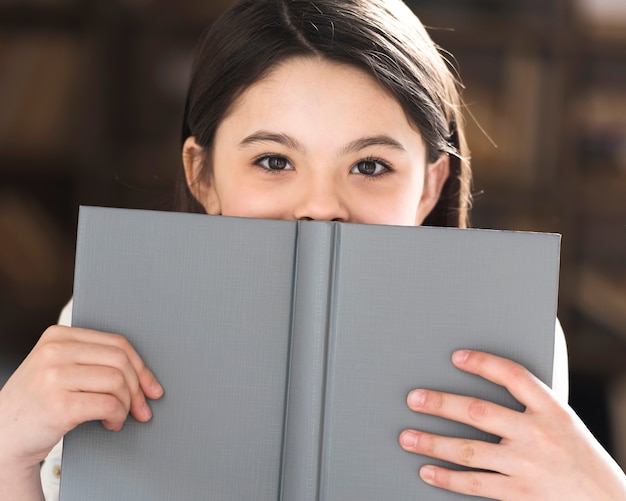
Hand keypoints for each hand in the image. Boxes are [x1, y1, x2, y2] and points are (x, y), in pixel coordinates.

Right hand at [0, 325, 162, 492]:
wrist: (2, 437)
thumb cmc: (37, 403)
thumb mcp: (58, 369)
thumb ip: (92, 360)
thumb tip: (143, 374)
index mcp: (58, 336)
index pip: (116, 344)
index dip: (140, 366)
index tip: (151, 386)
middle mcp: (54, 351)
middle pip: (121, 360)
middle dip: (138, 387)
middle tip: (142, 407)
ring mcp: (54, 377)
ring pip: (117, 382)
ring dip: (127, 404)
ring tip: (119, 416)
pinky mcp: (59, 404)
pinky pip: (109, 404)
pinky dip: (117, 417)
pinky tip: (111, 424)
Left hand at [398, 350, 625, 499]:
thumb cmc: (583, 463)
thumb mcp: (566, 426)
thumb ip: (532, 410)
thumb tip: (485, 395)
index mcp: (554, 410)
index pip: (513, 376)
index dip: (483, 363)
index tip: (456, 357)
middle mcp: (538, 435)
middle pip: (478, 412)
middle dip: (441, 404)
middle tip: (413, 399)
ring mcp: (528, 466)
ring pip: (469, 451)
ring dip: (432, 443)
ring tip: (406, 438)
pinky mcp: (520, 495)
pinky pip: (476, 484)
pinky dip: (448, 478)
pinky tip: (428, 471)